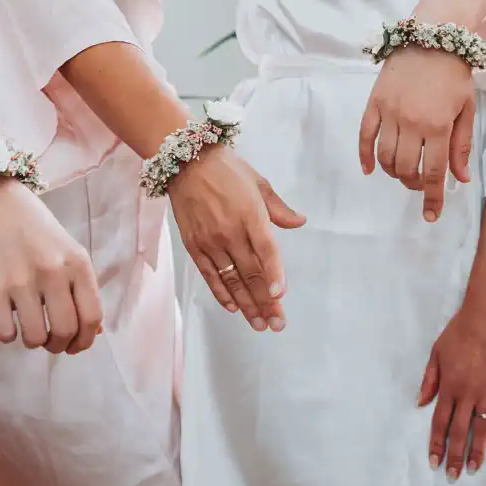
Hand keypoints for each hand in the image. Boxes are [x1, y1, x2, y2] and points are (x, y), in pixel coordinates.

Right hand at [0, 179, 105, 354]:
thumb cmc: (37, 234)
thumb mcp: (69, 254)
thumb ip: (82, 290)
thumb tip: (93, 333)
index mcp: (77, 264)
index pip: (92, 316)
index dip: (85, 340)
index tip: (76, 345)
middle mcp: (52, 272)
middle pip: (65, 331)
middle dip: (60, 346)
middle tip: (52, 342)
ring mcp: (20, 281)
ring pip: (35, 337)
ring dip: (34, 342)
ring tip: (30, 329)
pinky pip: (5, 333)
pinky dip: (8, 334)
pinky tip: (8, 319)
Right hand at [170, 147, 303, 332]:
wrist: (186, 162)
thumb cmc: (227, 169)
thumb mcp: (259, 183)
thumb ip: (279, 208)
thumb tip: (300, 222)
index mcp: (251, 215)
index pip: (266, 251)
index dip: (273, 274)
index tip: (280, 296)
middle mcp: (230, 231)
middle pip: (251, 272)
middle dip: (265, 301)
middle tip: (277, 323)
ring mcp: (210, 241)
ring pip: (231, 280)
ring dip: (246, 304)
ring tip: (260, 323)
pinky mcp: (194, 245)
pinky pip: (209, 275)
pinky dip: (221, 293)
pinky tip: (233, 307)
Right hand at [357, 47, 475, 222]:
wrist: (432, 37)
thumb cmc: (454, 75)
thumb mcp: (466, 109)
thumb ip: (462, 146)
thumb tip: (462, 179)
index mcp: (438, 126)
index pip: (434, 173)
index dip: (433, 198)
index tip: (431, 216)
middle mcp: (411, 122)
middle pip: (406, 169)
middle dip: (414, 184)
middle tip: (422, 183)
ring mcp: (390, 113)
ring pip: (385, 158)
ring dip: (394, 173)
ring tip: (404, 172)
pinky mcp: (374, 103)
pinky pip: (364, 137)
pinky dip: (365, 157)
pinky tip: (371, 170)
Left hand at [418, 302, 485, 479]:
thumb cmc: (458, 333)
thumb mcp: (435, 354)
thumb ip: (429, 380)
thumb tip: (420, 403)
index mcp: (449, 387)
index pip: (440, 423)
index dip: (437, 444)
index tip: (434, 462)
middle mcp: (468, 394)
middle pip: (460, 431)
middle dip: (455, 456)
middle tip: (453, 476)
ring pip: (482, 427)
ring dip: (478, 449)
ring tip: (474, 468)